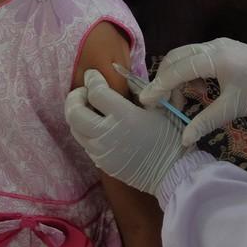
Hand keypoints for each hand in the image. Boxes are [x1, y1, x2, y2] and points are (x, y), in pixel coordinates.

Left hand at [65, 69, 185, 195]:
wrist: (171, 172)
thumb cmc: (169, 137)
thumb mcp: (161, 107)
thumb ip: (140, 89)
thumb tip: (123, 74)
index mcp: (124, 116)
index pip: (96, 93)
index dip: (92, 80)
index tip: (92, 74)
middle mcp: (107, 133)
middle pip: (74, 112)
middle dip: (74, 98)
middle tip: (84, 91)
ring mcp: (101, 150)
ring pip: (74, 128)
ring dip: (77, 114)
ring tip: (88, 107)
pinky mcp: (101, 162)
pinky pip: (84, 142)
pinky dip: (85, 129)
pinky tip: (98, 125)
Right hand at [139, 38, 246, 146]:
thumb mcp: (233, 108)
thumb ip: (205, 121)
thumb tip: (183, 138)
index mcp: (216, 57)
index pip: (178, 69)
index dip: (159, 86)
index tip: (145, 101)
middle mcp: (214, 46)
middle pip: (176, 57)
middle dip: (164, 79)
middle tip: (161, 103)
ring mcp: (219, 45)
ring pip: (185, 57)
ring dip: (177, 77)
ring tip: (181, 101)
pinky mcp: (224, 50)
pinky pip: (197, 58)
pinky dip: (190, 74)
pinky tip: (197, 91)